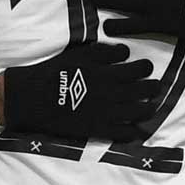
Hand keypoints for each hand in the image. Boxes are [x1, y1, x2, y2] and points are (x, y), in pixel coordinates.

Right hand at [3, 42, 161, 141]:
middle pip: (144, 87)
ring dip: (149, 108)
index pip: (136, 65)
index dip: (142, 66)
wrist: (32, 97)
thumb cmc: (53, 72)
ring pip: (140, 110)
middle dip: (153, 86)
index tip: (141, 68)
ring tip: (149, 107)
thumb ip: (101, 52)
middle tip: (153, 86)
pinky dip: (134, 131)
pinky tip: (135, 129)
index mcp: (105, 70)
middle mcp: (110, 89)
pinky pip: (125, 132)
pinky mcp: (98, 128)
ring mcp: (106, 110)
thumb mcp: (77, 53)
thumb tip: (123, 52)